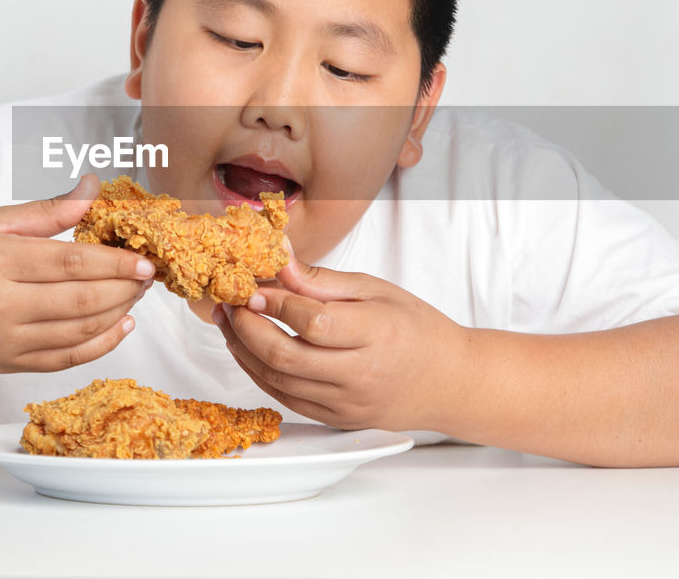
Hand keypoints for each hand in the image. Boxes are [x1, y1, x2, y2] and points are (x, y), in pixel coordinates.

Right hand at [0, 173, 155, 373]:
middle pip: (82, 301)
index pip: (70, 262)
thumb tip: (92, 190)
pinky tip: (120, 325)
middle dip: (124, 288)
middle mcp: (0, 305)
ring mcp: (5, 340)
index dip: (114, 263)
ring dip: (118, 314)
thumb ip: (44, 211)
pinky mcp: (9, 364)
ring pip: (80, 333)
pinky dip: (100, 345)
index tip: (143, 260)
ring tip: (136, 294)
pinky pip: (66, 359)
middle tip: (146, 275)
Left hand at [212, 245, 469, 430]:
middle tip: (229, 304)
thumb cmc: (416, 328)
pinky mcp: (337, 420)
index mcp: (376, 333)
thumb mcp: (375, 290)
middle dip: (246, 328)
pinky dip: (260, 373)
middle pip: (285, 356)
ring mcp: (348, 403)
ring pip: (278, 381)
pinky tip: (249, 350)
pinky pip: (286, 399)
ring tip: (231, 323)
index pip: (312, 321)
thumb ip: (322, 280)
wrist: (449, 381)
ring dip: (244, 351)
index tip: (252, 286)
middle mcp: (361, 374)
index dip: (274, 303)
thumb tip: (278, 258)